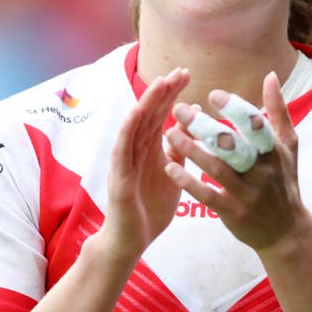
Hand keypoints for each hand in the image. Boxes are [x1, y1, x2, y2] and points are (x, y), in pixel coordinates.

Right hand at [91, 68, 190, 262]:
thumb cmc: (151, 208)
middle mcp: (136, 149)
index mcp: (151, 148)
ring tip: (160, 82)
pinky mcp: (119, 175)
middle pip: (150, 113)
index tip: (187, 74)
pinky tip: (136, 112)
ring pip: (136, 126)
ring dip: (147, 103)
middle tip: (181, 71)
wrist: (132, 240)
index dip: (172, 93)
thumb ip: (180, 149)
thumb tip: (193, 121)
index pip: (161, 114)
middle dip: (164, 91)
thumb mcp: (174, 173)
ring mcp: (126, 160)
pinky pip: (122, 148)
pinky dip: (128, 128)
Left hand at [164, 71, 310, 252]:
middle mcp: (261, 170)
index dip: (235, 108)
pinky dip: (188, 181)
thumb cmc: (283, 181)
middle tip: (178, 109)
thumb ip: (277, 111)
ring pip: (216, 168)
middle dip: (204, 126)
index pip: (255, 124)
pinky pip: (207, 195)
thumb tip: (271, 75)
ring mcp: (247, 193)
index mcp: (274, 150)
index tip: (213, 95)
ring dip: (191, 150)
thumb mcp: (288, 146)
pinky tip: (169, 167)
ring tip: (169, 133)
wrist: (286, 232)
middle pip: (232, 144)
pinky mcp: (232, 212)